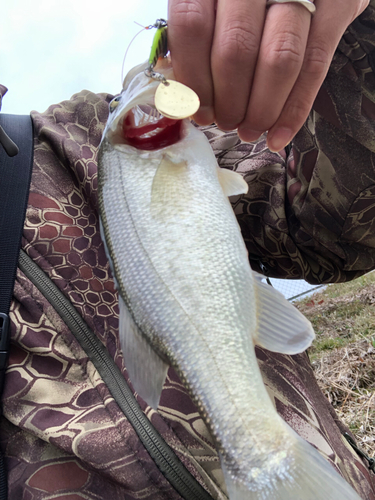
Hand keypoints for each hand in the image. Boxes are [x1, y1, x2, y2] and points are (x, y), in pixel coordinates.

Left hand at [168, 0, 368, 150]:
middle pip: (236, 49)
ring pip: (279, 60)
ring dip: (261, 109)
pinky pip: (315, 65)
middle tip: (227, 123)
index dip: (193, 78)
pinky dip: (295, 109)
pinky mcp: (338, 4)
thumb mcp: (214, 4)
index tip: (197, 112)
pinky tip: (279, 135)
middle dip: (229, 101)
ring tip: (250, 130)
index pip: (192, 26)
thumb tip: (181, 97)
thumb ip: (197, 40)